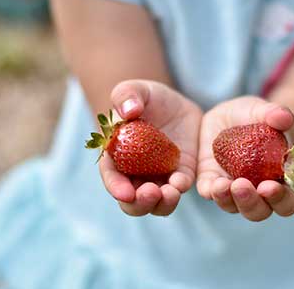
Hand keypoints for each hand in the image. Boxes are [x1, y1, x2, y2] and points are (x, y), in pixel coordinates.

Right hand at [99, 80, 201, 215]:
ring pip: (158, 203)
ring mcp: (160, 177)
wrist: (176, 103)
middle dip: (139, 203)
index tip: (125, 192)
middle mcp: (136, 174)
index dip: (116, 188)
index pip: (112, 178)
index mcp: (117, 158)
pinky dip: (180, 188)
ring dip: (162, 204)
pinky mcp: (181, 174)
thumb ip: (125, 95)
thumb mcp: (136, 89)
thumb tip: (128, 112)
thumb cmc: (147, 97)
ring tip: (170, 193)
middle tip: (151, 193)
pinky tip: (182, 181)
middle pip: (133, 201)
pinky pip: (180, 187)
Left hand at [197, 96, 293, 221]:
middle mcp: (258, 192)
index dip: (281, 199)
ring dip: (228, 200)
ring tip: (221, 185)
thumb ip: (275, 113)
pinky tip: (210, 184)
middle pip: (259, 211)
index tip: (270, 187)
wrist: (226, 116)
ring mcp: (233, 190)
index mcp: (280, 179)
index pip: (288, 200)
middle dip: (251, 202)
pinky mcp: (210, 182)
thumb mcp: (263, 111)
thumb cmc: (255, 117)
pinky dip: (210, 192)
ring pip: (233, 206)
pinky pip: (209, 193)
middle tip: (242, 186)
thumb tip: (285, 117)